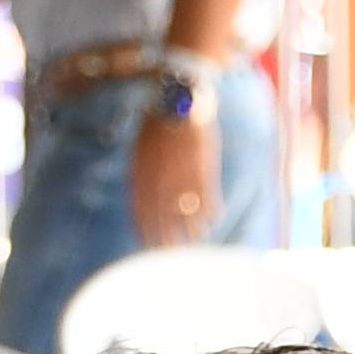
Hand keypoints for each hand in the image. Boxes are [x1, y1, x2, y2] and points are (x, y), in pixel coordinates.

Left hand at [124, 102, 218, 247]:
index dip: (146, 237)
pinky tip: (213, 220)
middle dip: (169, 244)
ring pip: (190, 221)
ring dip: (194, 233)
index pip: (142, 218)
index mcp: (142, 180)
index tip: (150, 248)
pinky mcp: (204, 176)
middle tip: (173, 253)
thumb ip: (142, 178)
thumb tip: (144, 202)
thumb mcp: (140, 152)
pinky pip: (210, 205)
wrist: (178, 100)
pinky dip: (212, 215)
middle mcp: (161, 187)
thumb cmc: (157, 124)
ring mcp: (183, 183)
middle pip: (165, 226)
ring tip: (197, 240)